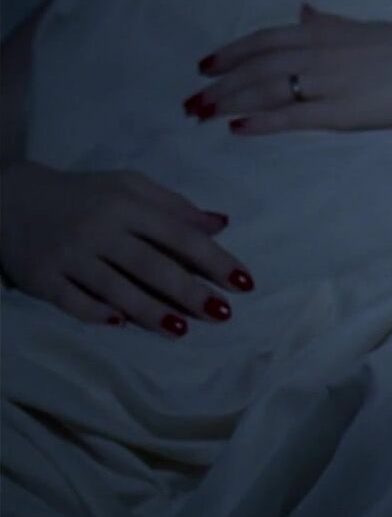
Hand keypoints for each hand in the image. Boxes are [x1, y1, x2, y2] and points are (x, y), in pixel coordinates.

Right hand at [0, 161, 252, 336]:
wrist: (8, 197)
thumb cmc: (85, 194)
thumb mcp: (129, 187)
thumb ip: (175, 206)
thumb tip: (222, 224)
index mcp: (127, 205)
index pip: (180, 235)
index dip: (215, 260)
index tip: (244, 283)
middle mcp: (99, 229)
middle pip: (151, 265)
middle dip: (190, 291)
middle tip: (223, 314)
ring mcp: (69, 255)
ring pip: (116, 288)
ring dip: (152, 311)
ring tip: (183, 329)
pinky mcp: (41, 278)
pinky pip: (72, 301)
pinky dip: (97, 313)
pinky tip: (121, 324)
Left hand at [187, 5, 391, 134]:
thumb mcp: (364, 28)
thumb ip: (330, 23)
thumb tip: (303, 10)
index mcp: (324, 32)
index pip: (264, 39)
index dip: (231, 52)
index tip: (203, 65)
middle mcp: (318, 53)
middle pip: (256, 66)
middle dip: (219, 84)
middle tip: (189, 101)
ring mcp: (328, 82)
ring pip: (266, 90)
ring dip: (229, 102)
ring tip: (202, 115)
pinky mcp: (343, 111)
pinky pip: (293, 116)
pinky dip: (262, 121)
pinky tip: (239, 129)